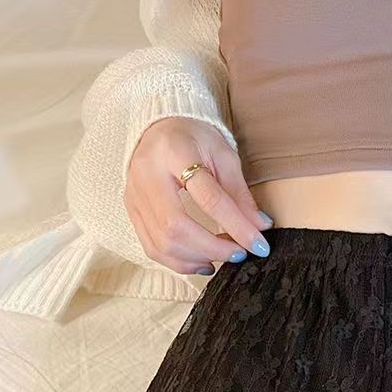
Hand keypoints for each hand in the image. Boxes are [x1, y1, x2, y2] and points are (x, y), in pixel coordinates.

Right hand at [124, 117, 273, 274]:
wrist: (159, 129)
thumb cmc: (194, 139)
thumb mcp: (224, 157)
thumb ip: (240, 194)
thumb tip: (259, 228)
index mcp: (175, 152)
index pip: (209, 198)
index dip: (236, 226)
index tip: (258, 246)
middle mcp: (147, 175)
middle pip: (177, 227)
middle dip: (213, 248)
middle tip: (239, 254)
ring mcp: (135, 195)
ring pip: (162, 244)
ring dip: (197, 259)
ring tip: (222, 257)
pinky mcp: (132, 211)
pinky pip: (153, 248)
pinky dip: (180, 262)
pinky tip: (202, 261)